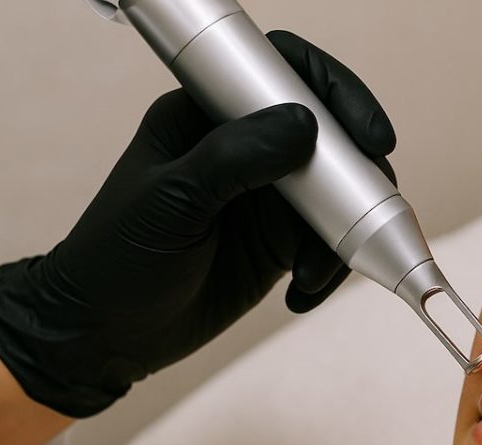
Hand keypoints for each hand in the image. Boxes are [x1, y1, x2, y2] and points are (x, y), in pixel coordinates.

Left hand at [0, 30, 397, 418]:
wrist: (108, 334)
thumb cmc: (117, 259)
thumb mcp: (171, 202)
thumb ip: (235, 158)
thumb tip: (306, 126)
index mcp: (208, 114)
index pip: (283, 73)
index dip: (335, 92)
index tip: (370, 135)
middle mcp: (246, 147)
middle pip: (331, 135)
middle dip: (359, 175)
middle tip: (372, 209)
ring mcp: (269, 196)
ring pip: (342, 195)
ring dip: (344, 237)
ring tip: (312, 276)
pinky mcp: (282, 243)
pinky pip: (332, 244)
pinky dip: (331, 271)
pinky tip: (301, 296)